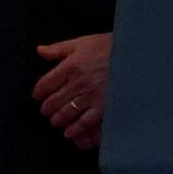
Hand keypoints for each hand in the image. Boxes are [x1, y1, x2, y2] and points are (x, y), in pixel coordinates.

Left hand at [35, 31, 112, 147]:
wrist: (134, 55)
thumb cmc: (108, 47)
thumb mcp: (82, 42)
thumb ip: (59, 48)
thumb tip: (39, 50)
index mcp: (70, 66)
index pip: (44, 84)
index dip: (38, 92)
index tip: (38, 95)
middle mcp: (77, 83)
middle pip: (52, 102)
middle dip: (46, 108)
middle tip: (46, 109)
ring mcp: (90, 97)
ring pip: (65, 114)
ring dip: (57, 119)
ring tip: (56, 119)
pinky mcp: (103, 107)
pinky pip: (84, 123)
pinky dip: (74, 129)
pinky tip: (69, 131)